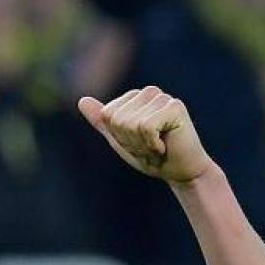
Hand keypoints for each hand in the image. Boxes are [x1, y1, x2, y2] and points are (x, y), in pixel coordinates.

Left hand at [78, 86, 213, 182]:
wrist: (182, 172)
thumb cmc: (153, 157)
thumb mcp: (121, 141)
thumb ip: (103, 122)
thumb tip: (81, 100)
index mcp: (134, 98)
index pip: (108, 115)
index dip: (119, 137)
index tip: (137, 144)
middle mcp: (148, 92)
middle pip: (118, 120)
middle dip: (131, 142)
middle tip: (149, 148)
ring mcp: (162, 97)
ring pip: (131, 124)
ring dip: (142, 145)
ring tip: (158, 147)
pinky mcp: (175, 107)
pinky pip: (146, 127)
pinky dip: (152, 144)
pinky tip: (165, 146)